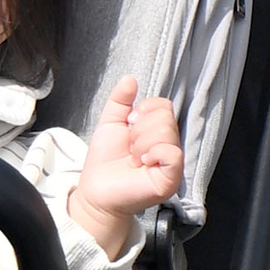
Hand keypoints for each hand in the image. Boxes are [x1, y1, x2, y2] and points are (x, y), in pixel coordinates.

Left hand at [66, 75, 185, 259]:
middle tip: (130, 148)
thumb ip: (120, 101)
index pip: (164, 105)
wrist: (96, 191)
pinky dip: (153, 153)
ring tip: (134, 158)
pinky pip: (172, 153)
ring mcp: (172, 163)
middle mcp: (169, 145)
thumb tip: (130, 79)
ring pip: (167, 132)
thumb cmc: (105, 161)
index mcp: (157, 132)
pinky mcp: (171, 178)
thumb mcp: (110, 124)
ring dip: (141, 143)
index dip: (144, 110)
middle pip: (166, 117)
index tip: (129, 125)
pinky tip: (142, 163)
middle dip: (139, 129)